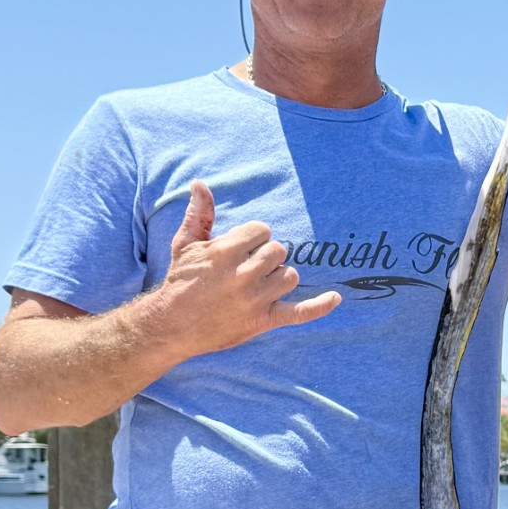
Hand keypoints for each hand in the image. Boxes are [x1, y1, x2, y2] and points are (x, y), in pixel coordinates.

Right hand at [152, 181, 340, 358]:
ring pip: (289, 275)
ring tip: (259, 284)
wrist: (171, 326)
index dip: (254, 238)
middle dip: (265, 256)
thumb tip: (200, 183)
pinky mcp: (263, 321)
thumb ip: (199, 214)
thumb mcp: (185, 244)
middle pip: (278, 251)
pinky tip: (336, 297)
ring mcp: (255, 299)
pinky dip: (320, 306)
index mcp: (225, 251)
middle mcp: (243, 274)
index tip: (241, 249)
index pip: (262, 230)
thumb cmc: (180, 281)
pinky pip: (299, 313)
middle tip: (246, 269)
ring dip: (279, 277)